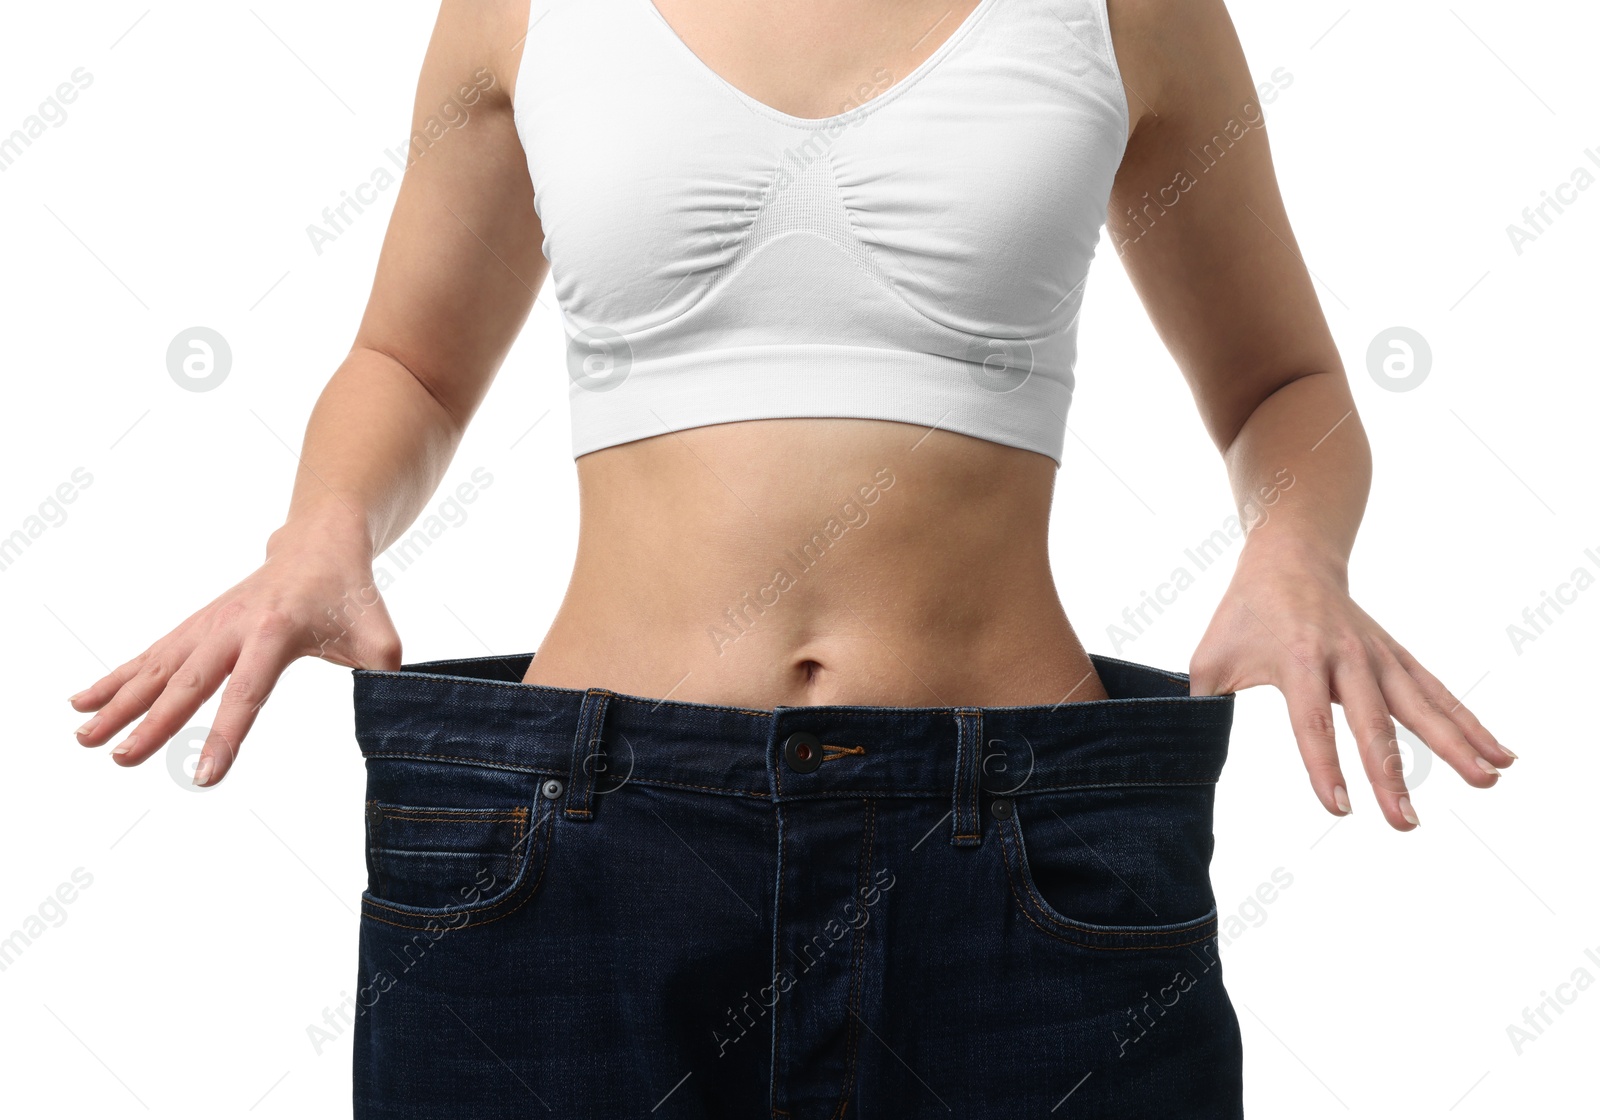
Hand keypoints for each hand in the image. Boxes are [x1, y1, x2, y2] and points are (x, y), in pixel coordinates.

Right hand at [67, 516, 402, 786]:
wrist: (319, 543)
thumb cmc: (349, 594)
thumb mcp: (378, 632)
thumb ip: (385, 669)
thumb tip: (394, 706)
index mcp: (276, 632)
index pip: (248, 691)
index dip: (226, 733)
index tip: (204, 774)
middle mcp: (232, 628)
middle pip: (189, 682)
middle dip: (153, 723)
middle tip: (121, 760)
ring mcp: (207, 626)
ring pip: (158, 668)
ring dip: (119, 703)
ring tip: (83, 738)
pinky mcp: (195, 628)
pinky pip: (150, 657)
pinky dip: (115, 679)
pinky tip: (81, 704)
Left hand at [1188, 536, 1514, 830]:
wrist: (1291, 556)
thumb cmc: (1244, 613)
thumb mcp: (1211, 657)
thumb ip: (1202, 708)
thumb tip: (1186, 757)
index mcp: (1297, 658)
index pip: (1311, 722)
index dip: (1324, 766)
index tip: (1340, 809)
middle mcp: (1346, 657)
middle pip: (1372, 722)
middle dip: (1391, 775)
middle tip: (1406, 823)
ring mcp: (1379, 656)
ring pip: (1421, 706)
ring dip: (1455, 745)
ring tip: (1487, 781)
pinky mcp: (1399, 658)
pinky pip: (1438, 694)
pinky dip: (1470, 724)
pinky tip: (1501, 756)